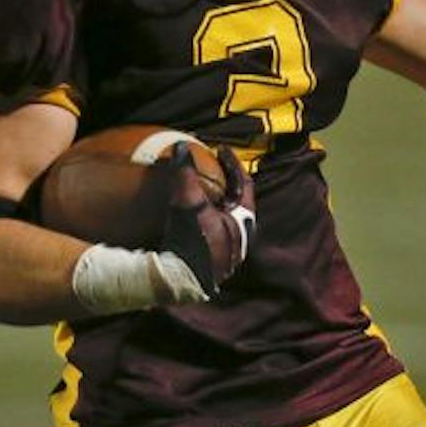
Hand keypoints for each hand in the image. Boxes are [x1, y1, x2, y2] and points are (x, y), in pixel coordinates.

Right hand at [156, 143, 255, 295]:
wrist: (182, 279)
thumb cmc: (192, 239)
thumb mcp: (188, 201)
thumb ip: (186, 173)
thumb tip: (182, 147)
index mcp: (244, 220)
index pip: (244, 183)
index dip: (233, 163)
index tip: (221, 150)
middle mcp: (242, 237)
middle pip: (239, 202)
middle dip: (227, 185)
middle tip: (214, 170)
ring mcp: (230, 252)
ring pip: (228, 221)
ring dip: (217, 204)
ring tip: (202, 193)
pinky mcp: (216, 264)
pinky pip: (215, 234)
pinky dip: (207, 220)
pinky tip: (192, 219)